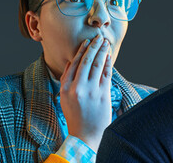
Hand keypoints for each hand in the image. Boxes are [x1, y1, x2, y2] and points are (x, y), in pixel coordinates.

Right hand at [59, 34, 112, 150]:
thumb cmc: (75, 116)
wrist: (85, 135)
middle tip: (98, 37)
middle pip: (86, 62)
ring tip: (105, 43)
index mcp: (65, 88)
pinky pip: (106, 74)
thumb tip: (71, 62)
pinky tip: (108, 56)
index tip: (86, 42)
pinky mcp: (103, 95)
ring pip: (97, 65)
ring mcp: (91, 92)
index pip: (73, 64)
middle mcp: (77, 88)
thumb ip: (66, 80)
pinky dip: (107, 63)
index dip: (81, 51)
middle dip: (93, 47)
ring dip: (102, 52)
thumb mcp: (64, 99)